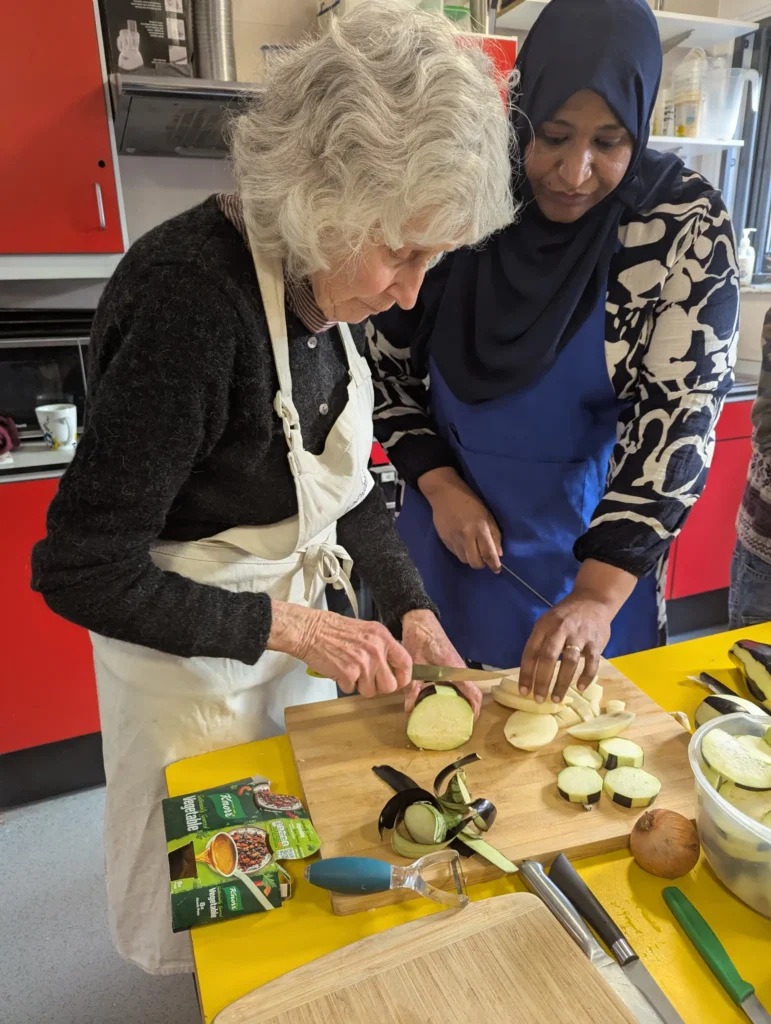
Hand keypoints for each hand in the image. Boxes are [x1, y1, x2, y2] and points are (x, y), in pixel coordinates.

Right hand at [267, 601, 411, 697]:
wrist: (310, 630)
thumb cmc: (333, 630)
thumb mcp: (365, 631)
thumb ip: (380, 646)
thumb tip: (390, 667)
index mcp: (383, 637)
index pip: (406, 662)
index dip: (404, 677)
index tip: (398, 681)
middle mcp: (376, 650)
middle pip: (390, 685)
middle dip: (378, 686)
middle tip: (366, 678)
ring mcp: (363, 663)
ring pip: (370, 691)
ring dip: (359, 685)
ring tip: (349, 669)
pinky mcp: (348, 673)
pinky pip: (351, 690)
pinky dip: (344, 683)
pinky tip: (338, 669)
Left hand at [400, 609, 482, 716]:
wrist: (421, 620)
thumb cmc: (420, 638)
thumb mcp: (414, 664)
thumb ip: (413, 687)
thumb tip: (410, 708)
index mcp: (454, 669)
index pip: (473, 692)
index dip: (475, 709)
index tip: (470, 722)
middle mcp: (459, 669)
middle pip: (470, 693)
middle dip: (466, 710)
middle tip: (455, 724)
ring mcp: (456, 667)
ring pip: (463, 688)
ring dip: (459, 701)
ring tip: (447, 716)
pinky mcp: (450, 665)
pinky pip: (456, 683)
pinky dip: (452, 693)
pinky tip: (438, 701)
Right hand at [418, 467, 501, 571]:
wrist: (444, 494)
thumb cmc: (470, 501)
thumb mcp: (487, 514)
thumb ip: (494, 534)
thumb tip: (499, 554)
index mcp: (479, 528)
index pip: (488, 553)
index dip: (494, 564)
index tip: (497, 570)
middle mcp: (466, 536)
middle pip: (475, 562)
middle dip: (482, 564)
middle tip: (485, 558)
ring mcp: (453, 539)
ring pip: (464, 560)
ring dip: (471, 558)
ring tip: (473, 550)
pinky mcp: (444, 540)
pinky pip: (455, 554)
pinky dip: (462, 553)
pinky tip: (464, 544)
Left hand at [517, 560, 637, 702]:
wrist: (593, 600)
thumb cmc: (565, 616)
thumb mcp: (547, 623)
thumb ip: (540, 643)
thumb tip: (530, 673)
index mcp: (543, 626)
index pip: (530, 652)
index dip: (526, 673)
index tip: (524, 692)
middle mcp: (560, 629)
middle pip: (548, 657)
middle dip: (542, 681)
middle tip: (539, 699)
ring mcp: (579, 635)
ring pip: (569, 662)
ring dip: (562, 683)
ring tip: (556, 699)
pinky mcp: (596, 642)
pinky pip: (591, 663)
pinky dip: (586, 677)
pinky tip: (580, 688)